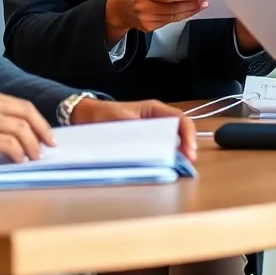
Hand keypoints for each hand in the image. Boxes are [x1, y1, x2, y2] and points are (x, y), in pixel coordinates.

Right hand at [0, 86, 55, 170]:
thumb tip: (20, 131)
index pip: (22, 104)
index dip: (39, 121)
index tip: (47, 135)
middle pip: (26, 113)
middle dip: (42, 131)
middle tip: (49, 147)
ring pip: (21, 130)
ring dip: (32, 146)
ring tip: (34, 158)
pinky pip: (9, 145)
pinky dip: (19, 154)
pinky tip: (18, 162)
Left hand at [71, 97, 197, 162]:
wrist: (86, 117)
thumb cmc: (103, 114)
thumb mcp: (120, 121)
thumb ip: (135, 132)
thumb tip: (150, 145)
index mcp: (154, 110)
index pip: (179, 119)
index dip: (187, 135)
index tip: (189, 151)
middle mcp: (156, 120)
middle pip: (179, 131)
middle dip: (186, 146)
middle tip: (188, 162)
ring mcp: (151, 132)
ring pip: (171, 141)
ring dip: (176, 153)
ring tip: (180, 165)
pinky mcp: (144, 142)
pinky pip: (158, 149)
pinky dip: (164, 157)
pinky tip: (164, 165)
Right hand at [106, 0, 207, 39]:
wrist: (121, 10)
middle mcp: (144, 7)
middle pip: (172, 7)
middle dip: (191, 4)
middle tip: (204, 0)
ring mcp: (146, 19)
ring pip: (173, 16)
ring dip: (189, 11)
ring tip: (200, 6)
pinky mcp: (150, 27)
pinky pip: (169, 21)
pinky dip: (181, 16)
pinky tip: (189, 11)